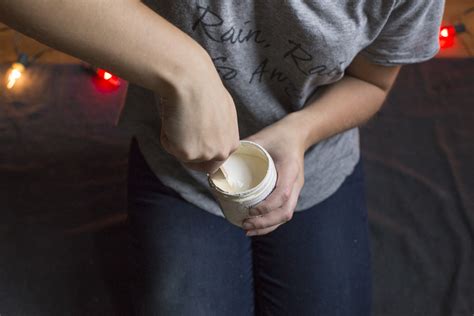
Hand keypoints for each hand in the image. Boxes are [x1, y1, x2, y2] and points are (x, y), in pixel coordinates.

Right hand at [159, 52, 239, 173]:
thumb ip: (217, 130)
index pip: (216, 160)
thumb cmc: (204, 88)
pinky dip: (166, 133)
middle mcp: (222, 152)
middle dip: (188, 152)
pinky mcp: (187, 153)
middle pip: (200, 165)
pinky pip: (170, 146)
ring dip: (177, 139)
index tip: (192, 141)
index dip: (202, 151)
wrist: (192, 80)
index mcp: (232, 143)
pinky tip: (173, 116)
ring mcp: (205, 154)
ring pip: (182, 153)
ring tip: (180, 116)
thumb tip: (206, 132)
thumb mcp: (222, 113)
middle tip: (180, 131)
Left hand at [241, 114, 306, 235]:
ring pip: (286, 214)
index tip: (250, 210)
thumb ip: (243, 147)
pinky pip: (284, 211)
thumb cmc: (278, 135)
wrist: (298, 134)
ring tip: (247, 229)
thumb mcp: (261, 138)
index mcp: (290, 169)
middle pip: (285, 211)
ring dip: (268, 226)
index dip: (267, 206)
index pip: (283, 193)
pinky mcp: (292, 192)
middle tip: (245, 224)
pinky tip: (256, 226)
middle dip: (265, 222)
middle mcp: (296, 182)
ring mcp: (296, 189)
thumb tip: (220, 161)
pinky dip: (271, 222)